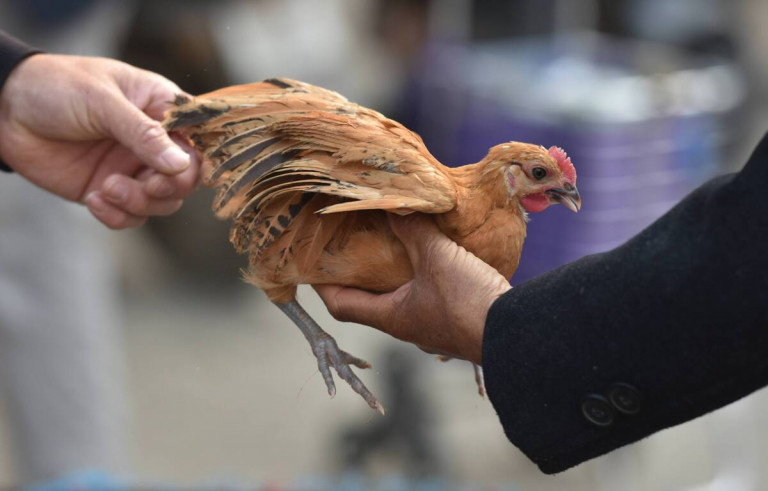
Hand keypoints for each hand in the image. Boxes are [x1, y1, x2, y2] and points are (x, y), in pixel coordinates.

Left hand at [0, 53, 199, 228]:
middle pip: (186, 179)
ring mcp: (132, 168)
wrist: (3, 109)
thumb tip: (181, 165)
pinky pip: (130, 216)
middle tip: (146, 185)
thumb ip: (143, 134)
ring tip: (108, 189)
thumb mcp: (102, 101)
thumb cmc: (56, 87)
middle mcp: (154, 142)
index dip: (196, 160)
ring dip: (140, 203)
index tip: (179, 170)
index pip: (199, 140)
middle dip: (169, 188)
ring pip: (162, 203)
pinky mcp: (109, 190)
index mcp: (161, 110)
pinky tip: (95, 199)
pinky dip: (118, 215)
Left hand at [314, 213, 511, 364]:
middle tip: (355, 243)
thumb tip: (391, 205)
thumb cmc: (466, 301)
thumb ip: (413, 230)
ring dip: (393, 273)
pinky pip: (428, 296)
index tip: (314, 263)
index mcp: (391, 316)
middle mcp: (406, 325)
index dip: (323, 285)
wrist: (516, 333)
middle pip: (369, 301)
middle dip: (360, 273)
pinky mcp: (454, 320)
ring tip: (392, 242)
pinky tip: (434, 254)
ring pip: (401, 297)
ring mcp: (431, 325)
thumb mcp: (436, 258)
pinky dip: (422, 275)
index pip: (341, 305)